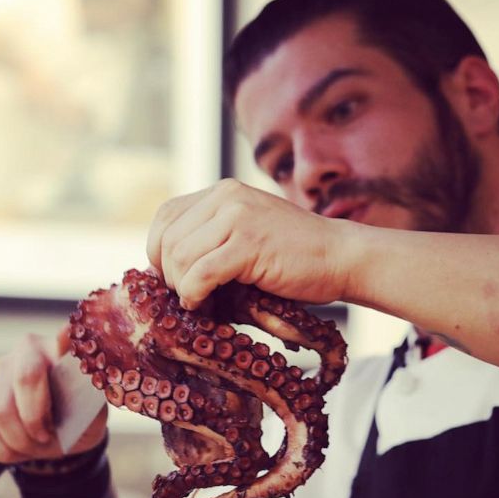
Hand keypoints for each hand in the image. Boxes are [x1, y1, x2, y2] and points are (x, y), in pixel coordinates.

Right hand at [0, 329, 106, 462]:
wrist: (59, 433)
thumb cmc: (80, 417)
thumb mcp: (93, 413)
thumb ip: (89, 402)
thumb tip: (88, 386)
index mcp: (62, 349)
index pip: (63, 341)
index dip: (64, 338)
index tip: (67, 333)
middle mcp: (27, 350)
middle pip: (25, 379)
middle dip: (36, 420)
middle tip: (48, 437)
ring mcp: (0, 370)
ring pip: (0, 412)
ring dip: (21, 442)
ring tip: (36, 445)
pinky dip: (5, 451)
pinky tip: (19, 447)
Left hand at [146, 178, 349, 308]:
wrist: (341, 257)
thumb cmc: (294, 257)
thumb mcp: (245, 234)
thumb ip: (210, 239)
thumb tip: (163, 271)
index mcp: (223, 193)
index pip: (165, 217)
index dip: (157, 251)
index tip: (171, 278)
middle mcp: (227, 197)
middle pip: (168, 239)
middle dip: (169, 275)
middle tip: (187, 297)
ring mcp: (238, 217)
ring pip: (179, 257)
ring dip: (182, 288)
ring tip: (198, 302)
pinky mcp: (249, 243)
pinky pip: (201, 273)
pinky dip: (194, 295)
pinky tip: (204, 305)